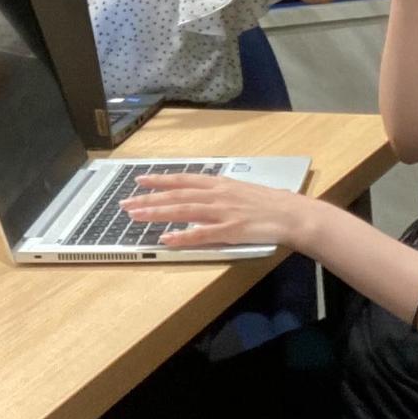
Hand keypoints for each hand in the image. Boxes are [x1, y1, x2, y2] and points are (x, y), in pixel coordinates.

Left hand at [120, 172, 320, 249]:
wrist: (291, 213)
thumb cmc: (267, 203)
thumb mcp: (239, 190)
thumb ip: (218, 192)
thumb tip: (199, 194)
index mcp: (218, 184)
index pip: (182, 180)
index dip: (160, 179)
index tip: (140, 180)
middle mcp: (216, 194)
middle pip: (176, 194)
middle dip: (149, 198)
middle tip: (126, 203)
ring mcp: (222, 212)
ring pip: (183, 210)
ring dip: (158, 213)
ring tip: (136, 216)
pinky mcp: (230, 230)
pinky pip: (201, 234)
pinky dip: (182, 236)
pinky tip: (166, 238)